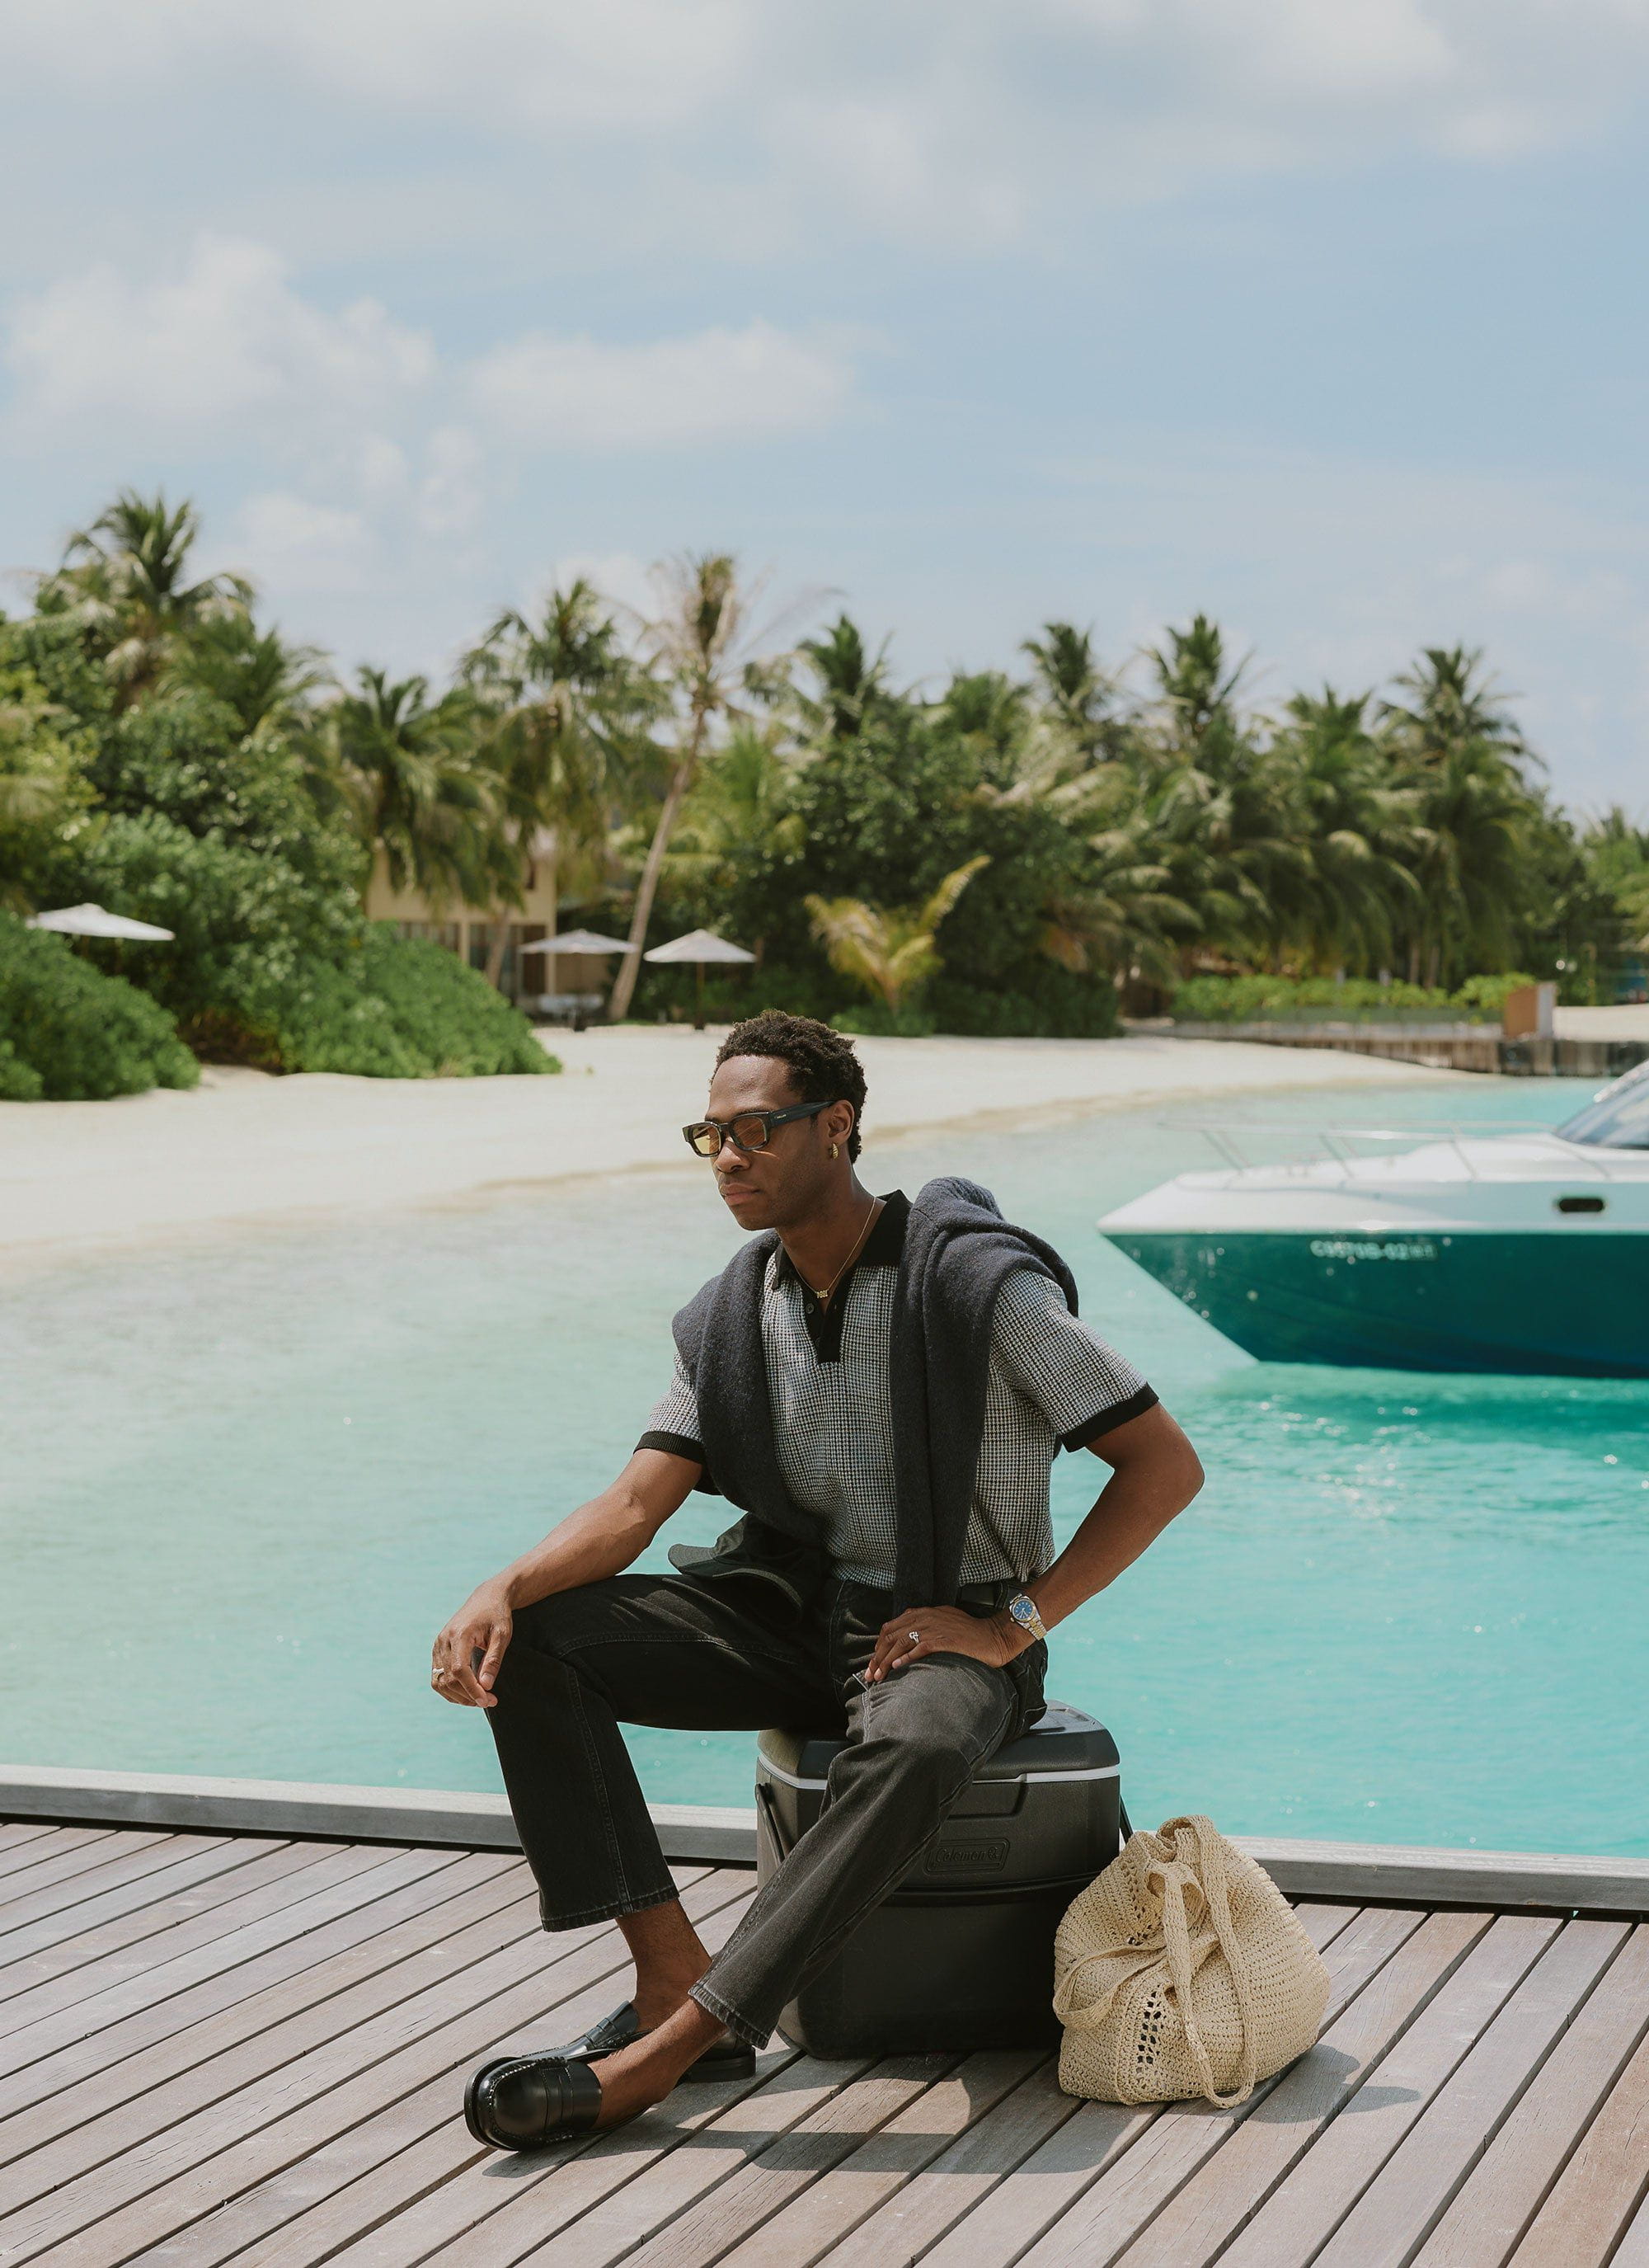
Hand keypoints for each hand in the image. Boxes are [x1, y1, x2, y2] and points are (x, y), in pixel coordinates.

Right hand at [430, 1584, 512, 1707]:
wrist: (487, 1598)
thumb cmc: (497, 1615)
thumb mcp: (502, 1635)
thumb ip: (493, 1660)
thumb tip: (486, 1686)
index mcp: (459, 1634)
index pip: (458, 1670)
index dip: (471, 1689)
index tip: (487, 1701)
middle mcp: (443, 1640)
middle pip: (448, 1679)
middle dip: (468, 1695)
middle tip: (490, 1700)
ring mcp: (438, 1645)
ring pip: (440, 1681)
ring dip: (458, 1696)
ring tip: (480, 1698)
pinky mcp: (437, 1650)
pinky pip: (438, 1677)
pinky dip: (451, 1689)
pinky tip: (468, 1692)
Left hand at [864, 1604, 1028, 1683]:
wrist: (994, 1636)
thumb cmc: (970, 1633)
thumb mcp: (943, 1623)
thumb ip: (924, 1628)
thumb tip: (904, 1646)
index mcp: (923, 1613)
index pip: (890, 1628)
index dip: (878, 1647)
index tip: (873, 1665)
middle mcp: (925, 1617)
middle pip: (891, 1636)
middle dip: (877, 1657)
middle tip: (870, 1676)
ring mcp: (934, 1627)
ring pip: (900, 1642)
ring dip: (886, 1661)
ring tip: (879, 1677)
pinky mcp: (944, 1639)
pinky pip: (919, 1647)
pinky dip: (905, 1657)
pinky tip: (897, 1669)